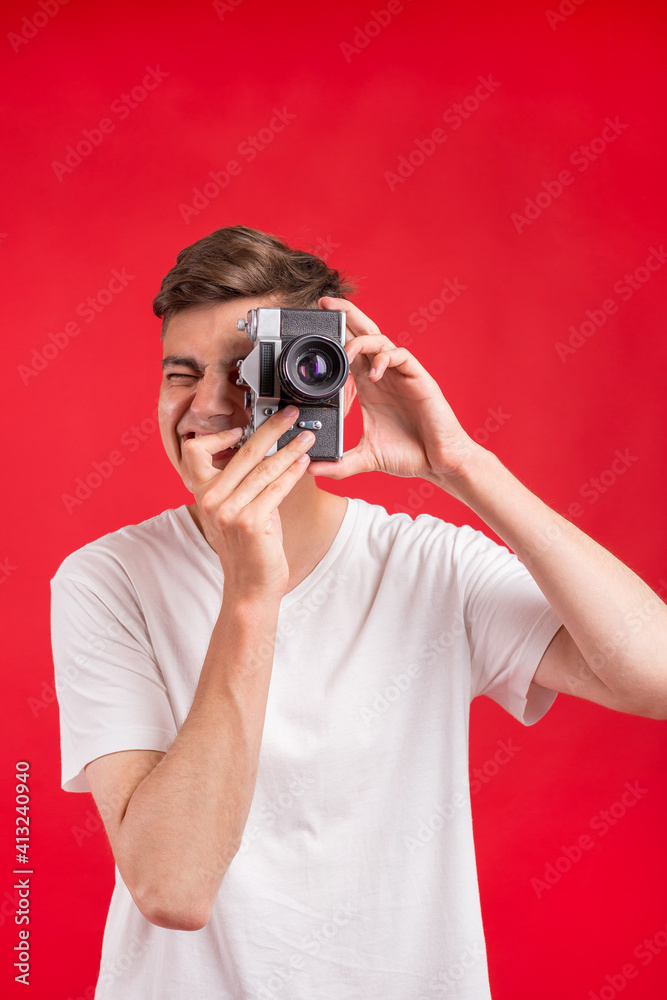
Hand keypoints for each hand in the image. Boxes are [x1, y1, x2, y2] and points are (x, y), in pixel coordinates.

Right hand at [182, 406, 313, 599]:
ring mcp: (229, 511)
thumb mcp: (237, 510)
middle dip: (271, 429)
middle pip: (243, 453)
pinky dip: (293, 473)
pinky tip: (305, 463)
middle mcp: (211, 500)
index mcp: (203, 493)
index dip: (220, 434)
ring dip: (289, 450)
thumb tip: (265, 451)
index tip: (245, 425)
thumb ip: (243, 483)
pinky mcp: (250, 521)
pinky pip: (276, 488)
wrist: (250, 586)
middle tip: (290, 414)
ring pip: (264, 469)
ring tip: (306, 438)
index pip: (197, 450)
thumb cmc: (249, 547)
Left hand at [307, 297, 478, 487]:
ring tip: (347, 349)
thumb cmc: (409, 455)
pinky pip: (401, 356)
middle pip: (364, 335)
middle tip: (326, 303)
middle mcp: (384, 376)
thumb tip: (312, 470)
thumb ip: (340, 464)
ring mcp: (402, 375)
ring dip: (362, 340)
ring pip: (381, 341)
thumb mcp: (366, 459)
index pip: (350, 351)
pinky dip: (386, 358)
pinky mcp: (419, 379)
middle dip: (346, 316)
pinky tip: (375, 372)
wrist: (439, 463)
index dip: (335, 336)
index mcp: (370, 387)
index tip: (315, 325)